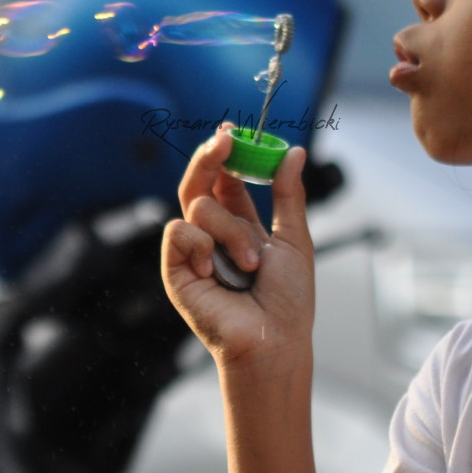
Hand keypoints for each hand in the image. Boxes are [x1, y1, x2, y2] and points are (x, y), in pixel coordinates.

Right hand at [162, 124, 314, 366]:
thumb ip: (288, 195)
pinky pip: (179, 232)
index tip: (233, 132)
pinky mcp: (175, 270)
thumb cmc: (289, 301)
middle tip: (225, 139)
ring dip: (232, 232)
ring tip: (250, 265)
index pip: (226, 180)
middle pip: (200, 183)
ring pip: (200, 207)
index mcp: (240, 225)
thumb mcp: (295, 239)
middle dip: (210, 157)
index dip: (227, 155)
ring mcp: (193, 252)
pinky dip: (202, 246)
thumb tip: (294, 152)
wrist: (274, 340)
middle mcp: (213, 235)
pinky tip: (215, 272)